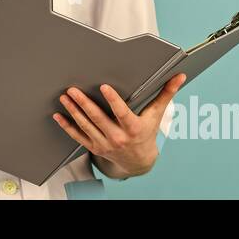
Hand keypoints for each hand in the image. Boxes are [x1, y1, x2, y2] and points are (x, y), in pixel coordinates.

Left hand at [53, 73, 185, 177]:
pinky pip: (78, 137)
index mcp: (133, 128)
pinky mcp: (95, 147)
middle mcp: (117, 138)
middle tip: (73, 90)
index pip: (122, 113)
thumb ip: (166, 94)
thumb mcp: (156, 115)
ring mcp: (104, 144)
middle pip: (98, 119)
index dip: (113, 100)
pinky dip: (67, 126)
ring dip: (73, 111)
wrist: (138, 161)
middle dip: (84, 103)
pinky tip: (58, 116)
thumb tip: (179, 76)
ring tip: (65, 97)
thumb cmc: (147, 133)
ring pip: (86, 126)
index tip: (104, 87)